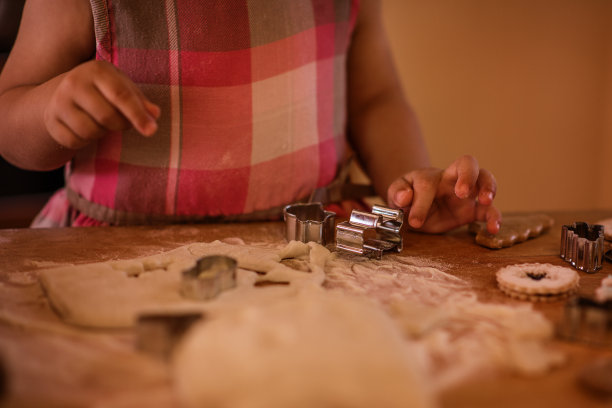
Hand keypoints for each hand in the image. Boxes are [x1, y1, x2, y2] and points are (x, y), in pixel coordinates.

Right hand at [43, 60, 159, 149]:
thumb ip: (140, 101)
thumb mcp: (122, 87)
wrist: (62, 92)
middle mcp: (74, 83)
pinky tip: (87, 128)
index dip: (138, 115)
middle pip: (107, 117)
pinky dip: (86, 141)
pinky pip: (75, 141)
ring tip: (103, 122)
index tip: (152, 131)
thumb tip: (155, 114)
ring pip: (90, 131)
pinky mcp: (51, 121)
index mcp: (96, 70)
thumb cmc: (103, 90)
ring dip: (103, 133)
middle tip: (123, 122)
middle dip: (121, 125)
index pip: (121, 95)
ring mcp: (59, 102)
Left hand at [387, 155, 500, 233]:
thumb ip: (397, 193)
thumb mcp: (396, 195)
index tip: (414, 221)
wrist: (415, 209)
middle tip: (462, 192)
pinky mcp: (472, 210)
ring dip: (488, 188)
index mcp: (430, 176)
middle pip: (468, 163)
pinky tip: (493, 229)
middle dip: (468, 175)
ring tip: (486, 201)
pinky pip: (488, 211)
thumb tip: (405, 197)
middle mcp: (452, 180)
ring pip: (485, 179)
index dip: (421, 202)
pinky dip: (494, 218)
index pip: (429, 183)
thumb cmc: (407, 197)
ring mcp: (465, 194)